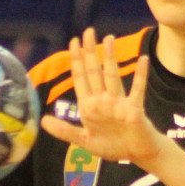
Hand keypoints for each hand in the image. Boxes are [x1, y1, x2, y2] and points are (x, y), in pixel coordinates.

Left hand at [40, 28, 159, 163]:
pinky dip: (140, 76)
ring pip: (112, 75)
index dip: (76, 59)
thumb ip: (64, 130)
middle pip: (94, 71)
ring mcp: (118, 103)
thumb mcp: (83, 140)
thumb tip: (42, 120)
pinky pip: (137, 90)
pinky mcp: (133, 109)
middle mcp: (103, 100)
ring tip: (108, 39)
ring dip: (109, 57)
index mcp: (89, 106)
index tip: (73, 41)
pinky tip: (142, 60)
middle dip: (90, 51)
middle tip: (88, 31)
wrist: (137, 154)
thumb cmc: (113, 146)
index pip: (80, 77)